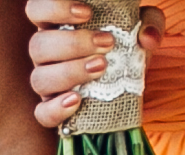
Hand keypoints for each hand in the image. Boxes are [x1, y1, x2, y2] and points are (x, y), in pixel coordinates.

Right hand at [21, 0, 141, 131]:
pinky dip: (56, 109)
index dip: (53, 8)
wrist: (128, 80)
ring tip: (101, 67)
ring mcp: (47, 81)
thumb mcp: (140, 28)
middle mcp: (46, 52)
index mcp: (57, 25)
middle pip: (38, 46)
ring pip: (39, 78)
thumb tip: (147, 37)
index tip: (86, 13)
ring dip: (69, 72)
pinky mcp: (52, 108)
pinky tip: (77, 101)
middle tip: (107, 43)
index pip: (36, 9)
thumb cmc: (125, 46)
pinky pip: (42, 113)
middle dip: (73, 44)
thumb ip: (148, 22)